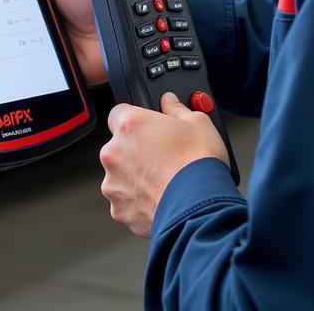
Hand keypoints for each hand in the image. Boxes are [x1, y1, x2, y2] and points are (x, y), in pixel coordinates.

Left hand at [100, 92, 229, 236]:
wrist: (199, 209)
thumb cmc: (197, 165)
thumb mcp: (197, 122)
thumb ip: (176, 108)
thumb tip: (170, 102)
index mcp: (130, 125)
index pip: (119, 113)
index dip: (136, 120)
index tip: (148, 128)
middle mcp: (115, 153)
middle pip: (118, 146)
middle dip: (136, 150)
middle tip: (162, 156)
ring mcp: (114, 184)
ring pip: (120, 175)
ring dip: (135, 176)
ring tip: (164, 180)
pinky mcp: (119, 211)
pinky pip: (125, 201)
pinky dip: (138, 201)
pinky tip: (160, 197)